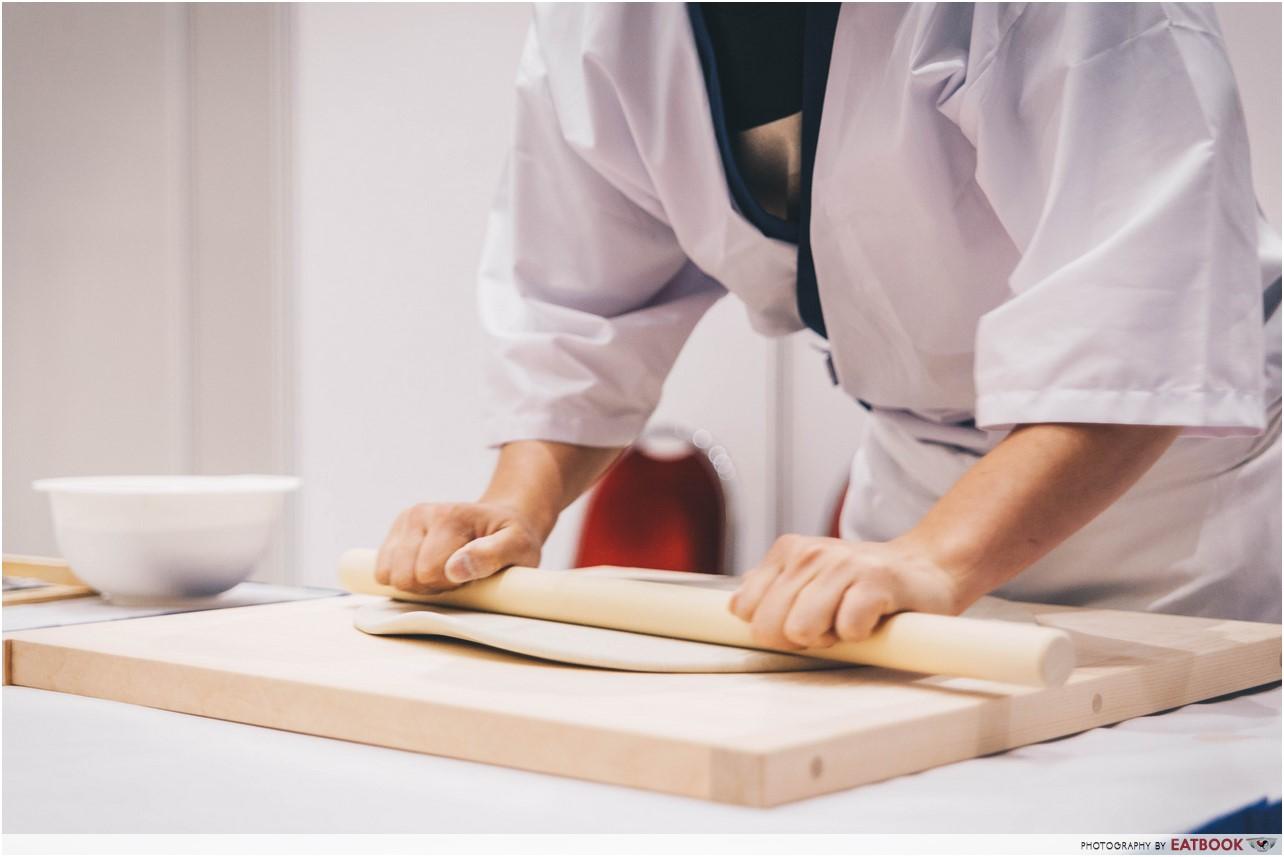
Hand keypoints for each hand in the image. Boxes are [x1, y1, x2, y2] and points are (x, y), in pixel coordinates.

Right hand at [375, 502, 543, 592]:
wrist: (500, 520)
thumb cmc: (511, 538)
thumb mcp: (519, 546)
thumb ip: (492, 555)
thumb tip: (455, 569)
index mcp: (451, 516)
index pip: (429, 573)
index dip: (450, 585)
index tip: (469, 576)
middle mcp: (422, 513)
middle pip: (405, 577)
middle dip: (430, 586)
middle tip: (456, 576)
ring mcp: (406, 520)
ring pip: (388, 574)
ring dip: (416, 583)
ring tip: (442, 571)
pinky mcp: (396, 530)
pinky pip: (381, 570)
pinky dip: (402, 576)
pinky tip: (425, 567)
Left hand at [728, 534, 960, 649]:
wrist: (925, 569)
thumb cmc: (861, 584)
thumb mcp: (809, 579)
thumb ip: (771, 590)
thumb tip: (735, 608)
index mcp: (787, 551)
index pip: (745, 609)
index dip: (772, 628)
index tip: (801, 619)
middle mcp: (810, 553)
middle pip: (768, 626)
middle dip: (797, 638)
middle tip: (829, 623)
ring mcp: (843, 564)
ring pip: (801, 629)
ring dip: (828, 637)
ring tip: (849, 620)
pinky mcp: (875, 581)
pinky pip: (847, 629)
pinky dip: (860, 635)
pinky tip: (873, 618)